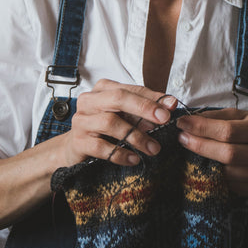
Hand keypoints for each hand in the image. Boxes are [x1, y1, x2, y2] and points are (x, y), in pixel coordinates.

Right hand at [62, 79, 176, 166]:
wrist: (75, 147)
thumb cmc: (104, 127)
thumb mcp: (125, 114)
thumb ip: (145, 108)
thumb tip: (170, 104)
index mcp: (102, 89)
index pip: (131, 89)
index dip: (152, 97)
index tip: (172, 106)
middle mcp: (89, 100)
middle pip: (118, 98)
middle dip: (143, 108)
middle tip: (164, 120)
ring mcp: (82, 120)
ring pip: (110, 123)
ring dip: (136, 136)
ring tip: (153, 148)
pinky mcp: (78, 141)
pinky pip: (101, 147)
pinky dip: (120, 154)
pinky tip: (134, 158)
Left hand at [176, 109, 247, 198]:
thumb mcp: (242, 118)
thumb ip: (218, 116)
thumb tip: (191, 118)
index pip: (229, 130)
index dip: (202, 127)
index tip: (182, 123)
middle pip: (228, 153)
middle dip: (200, 145)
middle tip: (182, 138)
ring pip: (227, 172)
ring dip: (205, 162)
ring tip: (191, 151)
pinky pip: (231, 186)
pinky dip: (216, 176)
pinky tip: (208, 167)